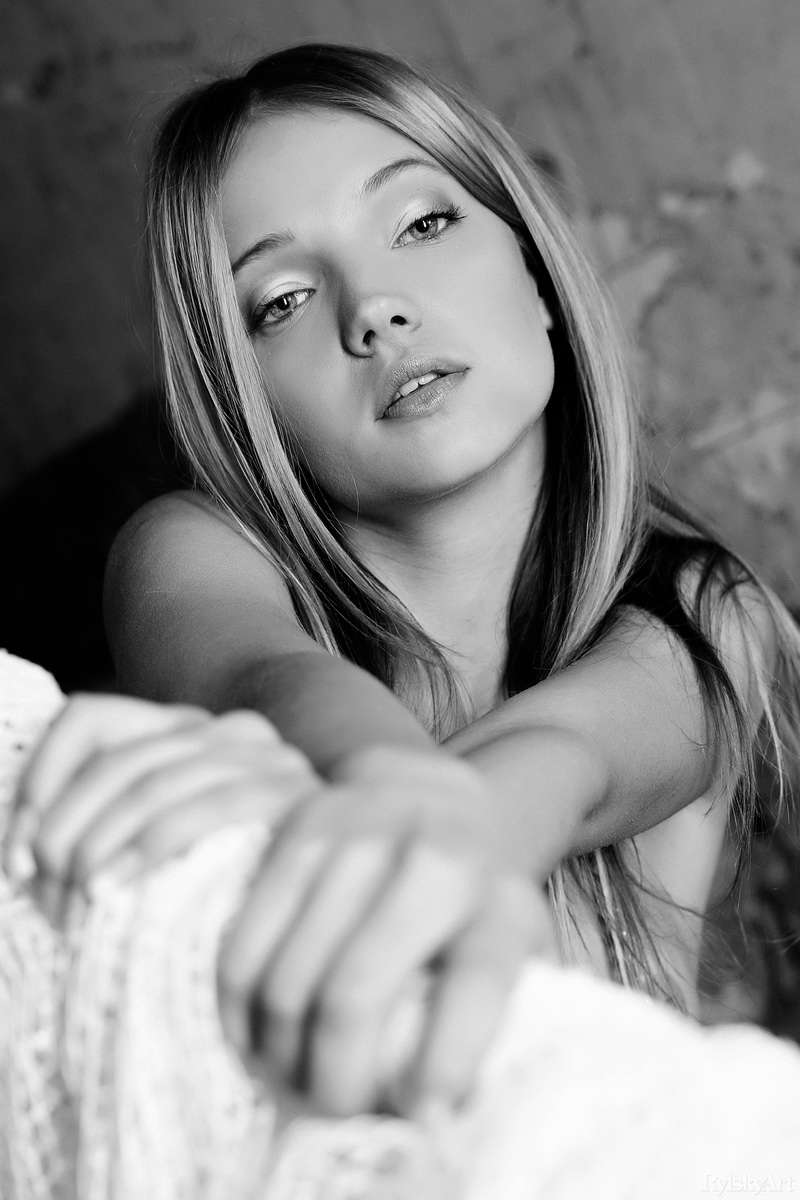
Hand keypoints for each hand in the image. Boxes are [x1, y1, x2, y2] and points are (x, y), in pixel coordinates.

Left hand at [2, 693, 320, 922]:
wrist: (347, 892)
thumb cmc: (236, 886)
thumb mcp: (162, 846)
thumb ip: (111, 822)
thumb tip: (24, 851)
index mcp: (185, 727)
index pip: (89, 719)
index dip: (42, 778)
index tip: (15, 857)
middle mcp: (225, 729)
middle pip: (116, 760)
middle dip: (63, 833)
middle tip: (42, 897)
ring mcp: (262, 755)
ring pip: (151, 780)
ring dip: (96, 847)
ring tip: (75, 903)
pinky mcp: (287, 794)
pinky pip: (204, 805)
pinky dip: (148, 845)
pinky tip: (119, 887)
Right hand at [216, 744, 554, 1119]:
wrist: (428, 795)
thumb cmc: (470, 899)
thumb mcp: (509, 951)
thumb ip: (496, 1018)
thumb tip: (441, 1114)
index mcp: (496, 901)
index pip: (472, 990)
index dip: (444, 1066)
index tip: (422, 1118)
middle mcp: (432, 856)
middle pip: (353, 995)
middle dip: (332, 1078)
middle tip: (331, 1110)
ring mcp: (358, 835)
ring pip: (286, 976)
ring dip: (278, 1050)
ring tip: (291, 1076)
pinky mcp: (296, 830)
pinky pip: (244, 943)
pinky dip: (237, 1006)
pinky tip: (253, 1034)